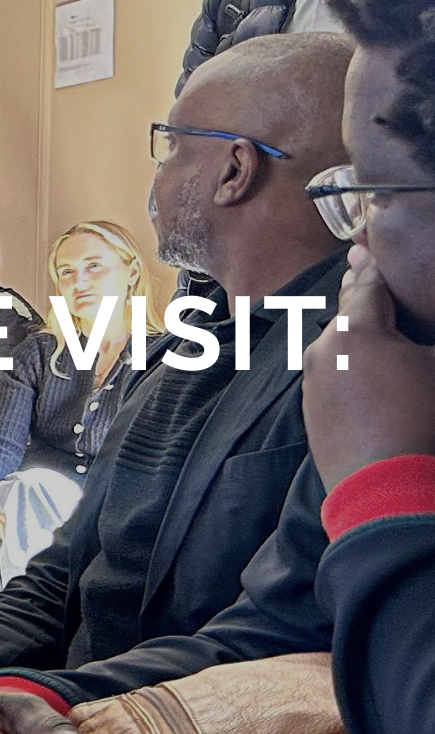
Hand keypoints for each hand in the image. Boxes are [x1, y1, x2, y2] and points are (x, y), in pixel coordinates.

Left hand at [304, 250, 434, 489]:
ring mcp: (312, 381)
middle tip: (361, 260)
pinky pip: (332, 373)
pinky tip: (366, 368)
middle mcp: (324, 349)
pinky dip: (348, 363)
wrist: (383, 489)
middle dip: (361, 290)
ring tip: (373, 319)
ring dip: (356, 330)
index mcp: (356, 330)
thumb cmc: (421, 423)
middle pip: (348, 311)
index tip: (368, 244)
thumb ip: (430, 333)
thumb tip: (423, 331)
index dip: (375, 264)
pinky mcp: (311, 409)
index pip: (369, 284)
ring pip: (338, 343)